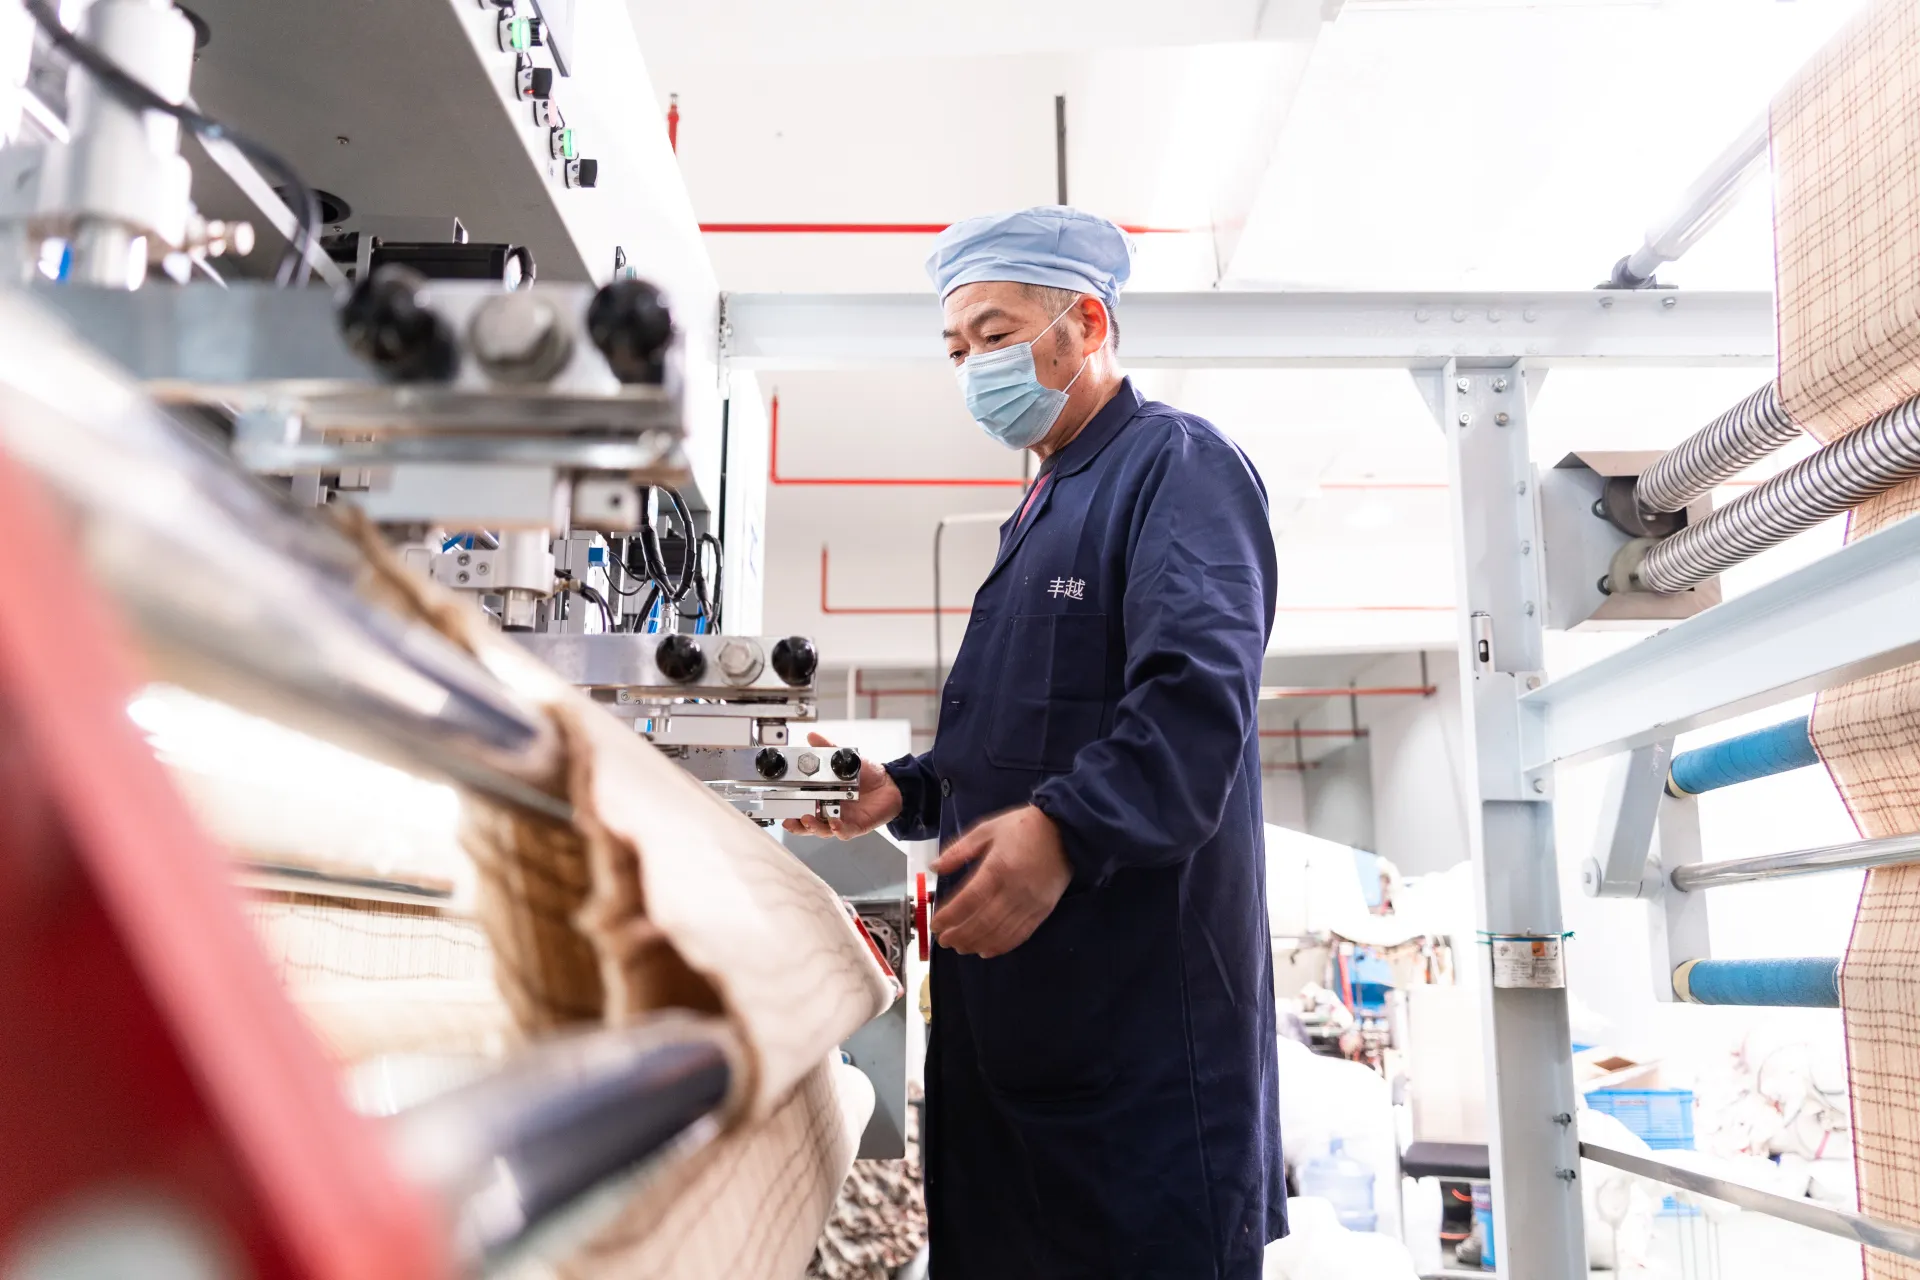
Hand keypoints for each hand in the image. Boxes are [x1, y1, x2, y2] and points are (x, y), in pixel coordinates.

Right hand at [781, 733, 902, 838]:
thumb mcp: (844, 759)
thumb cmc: (866, 775)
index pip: (800, 807)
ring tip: (807, 819)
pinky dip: (838, 829)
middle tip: (789, 819)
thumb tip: (812, 736)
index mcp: (821, 797)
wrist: (891, 783)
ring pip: (823, 830)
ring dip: (813, 827)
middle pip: (807, 824)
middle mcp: (829, 811)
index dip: (789, 810)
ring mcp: (842, 820)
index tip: (779, 808)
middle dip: (797, 825)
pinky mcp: (856, 826)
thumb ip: (827, 749)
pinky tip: (834, 823)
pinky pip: (845, 831)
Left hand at [928, 805, 1071, 958]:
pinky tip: (986, 950)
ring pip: (1000, 933)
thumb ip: (959, 850)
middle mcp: (1014, 890)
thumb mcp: (986, 829)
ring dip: (976, 944)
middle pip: (982, 922)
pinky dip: (1001, 946)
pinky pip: (1020, 935)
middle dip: (960, 935)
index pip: (969, 900)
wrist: (1066, 830)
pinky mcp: (1043, 911)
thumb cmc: (1022, 827)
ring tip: (960, 947)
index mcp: (997, 867)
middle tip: (944, 940)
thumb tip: (934, 867)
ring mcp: (1030, 903)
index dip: (950, 916)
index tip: (935, 924)